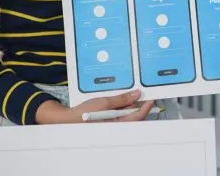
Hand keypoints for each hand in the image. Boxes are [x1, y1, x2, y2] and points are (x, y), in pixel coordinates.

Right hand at [36, 90, 152, 123]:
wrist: (69, 119)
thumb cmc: (84, 114)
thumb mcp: (104, 102)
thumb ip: (121, 99)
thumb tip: (136, 94)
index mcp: (117, 125)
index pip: (138, 116)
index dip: (146, 107)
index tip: (151, 98)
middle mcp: (117, 126)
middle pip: (133, 116)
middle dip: (137, 104)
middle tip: (139, 93)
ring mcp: (113, 125)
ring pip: (126, 114)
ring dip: (128, 105)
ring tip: (126, 94)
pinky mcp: (108, 122)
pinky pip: (119, 115)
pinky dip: (120, 107)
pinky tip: (117, 99)